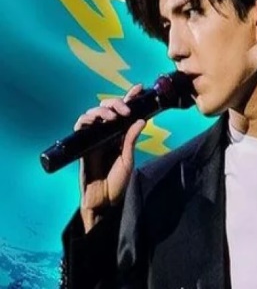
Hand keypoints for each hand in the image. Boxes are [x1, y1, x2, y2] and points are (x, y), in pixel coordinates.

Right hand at [75, 84, 145, 232]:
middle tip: (126, 108)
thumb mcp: (128, 159)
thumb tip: (141, 120)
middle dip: (116, 103)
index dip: (129, 98)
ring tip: (113, 116)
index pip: (124, 113)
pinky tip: (96, 120)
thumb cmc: (117, 183)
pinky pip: (80, 127)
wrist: (103, 202)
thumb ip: (131, 139)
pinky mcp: (81, 146)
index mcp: (119, 136)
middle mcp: (106, 134)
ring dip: (102, 110)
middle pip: (107, 109)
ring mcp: (93, 139)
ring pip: (93, 114)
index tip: (139, 88)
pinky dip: (87, 119)